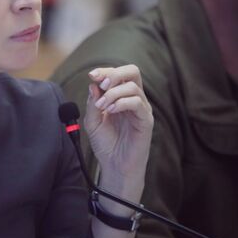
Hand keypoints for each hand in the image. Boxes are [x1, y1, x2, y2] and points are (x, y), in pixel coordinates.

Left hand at [84, 65, 152, 183]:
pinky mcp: (146, 120)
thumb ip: (93, 103)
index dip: (105, 71)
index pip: (118, 74)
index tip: (92, 76)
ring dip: (113, 93)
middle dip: (115, 74)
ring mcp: (141, 109)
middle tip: (102, 84)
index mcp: (121, 96)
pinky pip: (137, 103)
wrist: (114, 166)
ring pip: (133, 87)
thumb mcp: (92, 121)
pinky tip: (110, 110)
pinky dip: (122, 102)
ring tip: (102, 106)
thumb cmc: (105, 144)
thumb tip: (93, 84)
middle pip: (133, 72)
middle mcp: (133, 99)